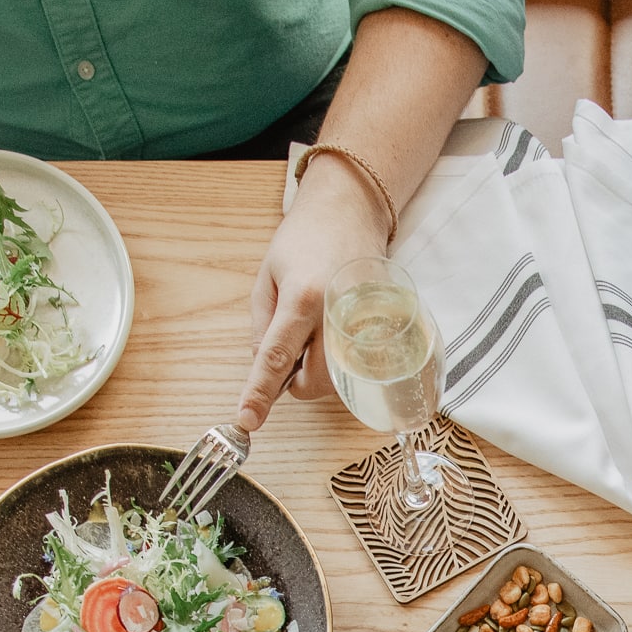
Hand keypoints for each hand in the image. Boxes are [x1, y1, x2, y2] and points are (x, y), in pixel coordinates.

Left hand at [236, 161, 391, 431]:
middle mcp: (336, 314)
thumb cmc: (304, 239)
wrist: (351, 211)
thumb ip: (263, 325)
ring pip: (338, 382)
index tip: (248, 420)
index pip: (276, 358)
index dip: (259, 393)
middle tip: (292, 350)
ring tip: (316, 334)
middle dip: (295, 382)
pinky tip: (337, 335)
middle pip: (313, 382)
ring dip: (319, 372)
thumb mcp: (267, 276)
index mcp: (301, 298)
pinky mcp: (383, 327)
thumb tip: (265, 365)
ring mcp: (365, 322)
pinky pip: (359, 368)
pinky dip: (342, 364)